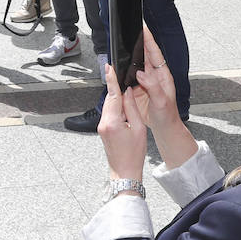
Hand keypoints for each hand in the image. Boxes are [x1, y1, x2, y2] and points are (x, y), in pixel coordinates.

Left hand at [98, 64, 147, 180]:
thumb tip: (128, 92)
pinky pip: (109, 114)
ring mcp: (102, 127)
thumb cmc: (134, 154)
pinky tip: (123, 108)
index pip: (112, 95)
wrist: (124, 172)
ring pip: (109, 106)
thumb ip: (132, 108)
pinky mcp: (103, 130)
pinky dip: (116, 107)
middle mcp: (104, 123)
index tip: (109, 68)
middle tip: (120, 75)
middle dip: (115, 88)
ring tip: (125, 92)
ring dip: (116, 99)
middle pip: (109, 100)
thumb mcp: (138, 128)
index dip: (111, 80)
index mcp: (112, 121)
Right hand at [127, 26, 181, 132]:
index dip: (149, 41)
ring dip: (130, 55)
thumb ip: (152, 86)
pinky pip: (129, 76)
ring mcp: (145, 82)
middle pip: (145, 55)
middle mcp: (154, 76)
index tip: (144, 29)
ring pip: (136, 64)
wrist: (164, 128)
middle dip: (139, 42)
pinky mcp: (138, 89)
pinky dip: (124, 70)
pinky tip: (119, 66)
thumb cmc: (167, 115)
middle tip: (132, 30)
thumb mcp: (161, 101)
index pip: (155, 54)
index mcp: (162, 76)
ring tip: (124, 44)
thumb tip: (141, 73)